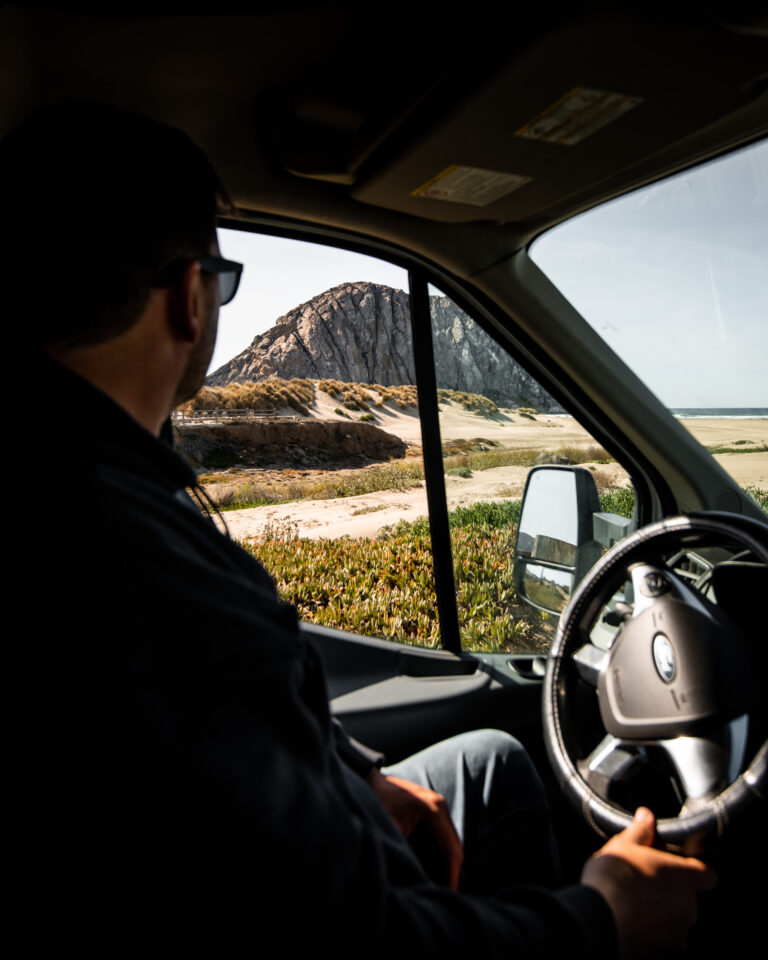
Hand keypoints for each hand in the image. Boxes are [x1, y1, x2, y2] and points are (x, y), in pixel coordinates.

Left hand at [367, 769, 462, 889]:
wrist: (363, 780)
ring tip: (431, 891)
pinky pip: (439, 843)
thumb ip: (400, 852)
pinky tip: (424, 874)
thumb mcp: (385, 827)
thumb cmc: (373, 802)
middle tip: (438, 899)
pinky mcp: (430, 815)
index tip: (445, 899)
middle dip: (448, 876)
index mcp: (433, 809)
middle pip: (453, 851)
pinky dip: (435, 860)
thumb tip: (412, 880)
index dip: (450, 878)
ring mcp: (436, 809)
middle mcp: (439, 808)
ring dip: (442, 869)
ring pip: (448, 848)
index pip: (450, 851)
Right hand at [581, 807, 716, 958]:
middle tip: (644, 882)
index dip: (693, 870)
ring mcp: (678, 934)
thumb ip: (641, 831)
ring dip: (661, 913)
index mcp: (685, 877)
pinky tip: (629, 920)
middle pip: (688, 898)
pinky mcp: (663, 954)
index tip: (674, 866)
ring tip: (632, 903)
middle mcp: (689, 908)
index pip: (707, 875)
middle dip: (670, 892)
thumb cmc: (614, 879)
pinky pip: (663, 939)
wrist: (598, 920)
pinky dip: (651, 932)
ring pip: (675, 920)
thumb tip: (646, 817)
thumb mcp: (624, 844)